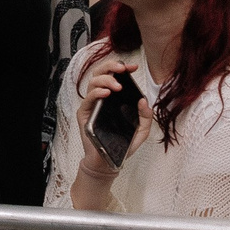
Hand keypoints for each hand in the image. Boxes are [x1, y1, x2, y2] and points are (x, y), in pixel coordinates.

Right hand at [71, 52, 152, 176]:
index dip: (122, 67)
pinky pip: (87, 99)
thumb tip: (143, 100)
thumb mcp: (141, 131)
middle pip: (100, 72)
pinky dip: (96, 93)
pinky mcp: (84, 115)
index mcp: (113, 97)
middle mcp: (100, 97)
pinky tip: (106, 93)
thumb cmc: (122, 145)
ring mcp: (91, 105)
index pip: (114, 75)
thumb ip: (145, 116)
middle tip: (122, 70)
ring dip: (106, 79)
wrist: (108, 162)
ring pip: (93, 82)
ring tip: (117, 86)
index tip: (133, 67)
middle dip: (111, 66)